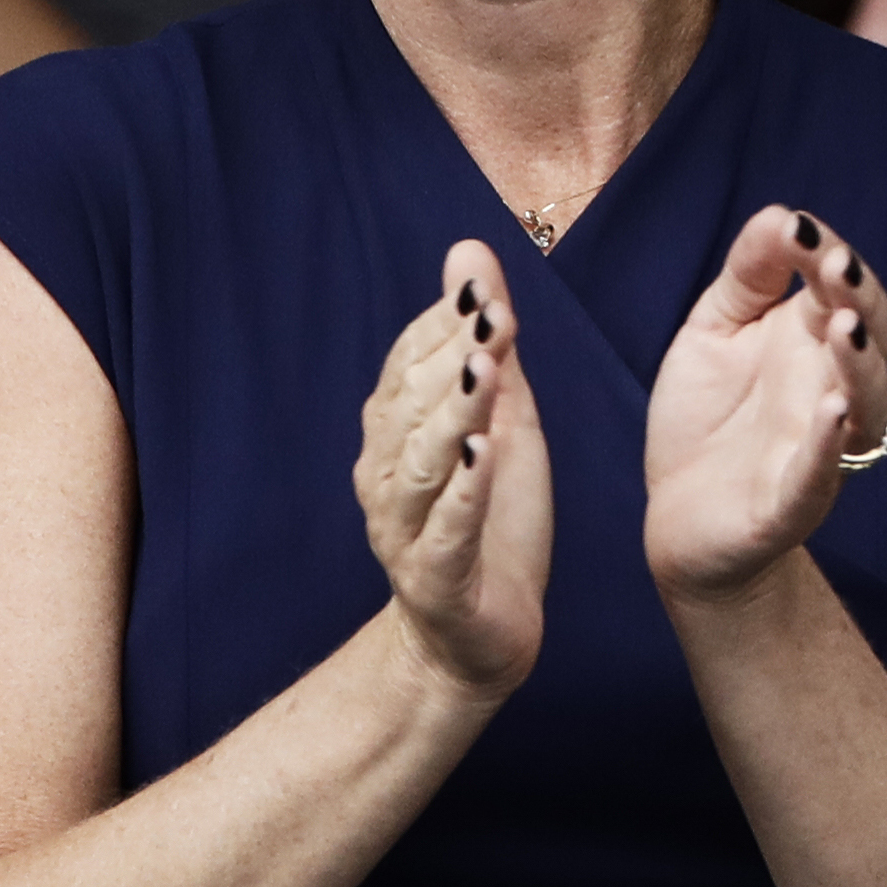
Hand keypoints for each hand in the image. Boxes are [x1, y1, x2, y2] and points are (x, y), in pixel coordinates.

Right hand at [357, 240, 551, 698]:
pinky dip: (464, 492)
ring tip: (486, 371)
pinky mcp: (434, 580)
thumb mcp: (501, 416)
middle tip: (493, 314)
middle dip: (451, 356)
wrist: (480, 638)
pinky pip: (445, 532)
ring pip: (423, 463)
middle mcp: (386, 476)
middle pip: (411, 406)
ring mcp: (404, 530)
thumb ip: (483, 338)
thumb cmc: (489, 519)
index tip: (480, 282)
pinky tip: (484, 453)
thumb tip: (470, 248)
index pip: (408, 363)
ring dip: (454, 413)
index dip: (442, 323)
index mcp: (395, 433)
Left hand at [643, 206, 886, 603]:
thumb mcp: (714, 327)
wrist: (680, 515)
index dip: (830, 257)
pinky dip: (829, 443)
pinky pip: (821, 471)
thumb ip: (748, 274)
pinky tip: (830, 410)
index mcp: (809, 342)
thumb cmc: (705, 416)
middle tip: (838, 267)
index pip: (842, 290)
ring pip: (866, 406)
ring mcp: (819, 446)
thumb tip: (782, 214)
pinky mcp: (793, 501)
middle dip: (863, 300)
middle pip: (874, 340)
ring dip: (860, 366)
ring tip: (843, 326)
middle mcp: (829, 389)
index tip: (800, 229)